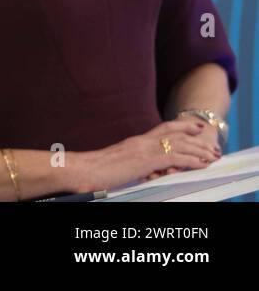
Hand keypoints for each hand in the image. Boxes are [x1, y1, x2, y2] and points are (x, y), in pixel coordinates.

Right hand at [71, 119, 219, 192]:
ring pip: (179, 145)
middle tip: (210, 143)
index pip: (162, 129)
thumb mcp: (118, 164)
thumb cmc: (95, 170)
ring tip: (212, 156)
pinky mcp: (146, 161)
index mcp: (135, 142)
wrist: (85, 170)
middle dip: (196, 138)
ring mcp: (144, 150)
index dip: (181, 127)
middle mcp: (142, 141)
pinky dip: (192, 160)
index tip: (195, 127)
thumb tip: (141, 170)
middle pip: (175, 134)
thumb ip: (132, 163)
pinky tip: (201, 164)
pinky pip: (175, 158)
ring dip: (199, 150)